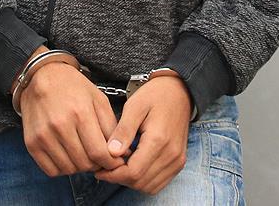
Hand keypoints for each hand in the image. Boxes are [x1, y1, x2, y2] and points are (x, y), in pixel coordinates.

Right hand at [20, 49, 124, 176]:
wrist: (42, 76)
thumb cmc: (73, 87)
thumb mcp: (98, 99)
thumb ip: (111, 127)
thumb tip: (120, 154)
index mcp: (80, 113)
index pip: (99, 153)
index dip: (111, 163)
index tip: (114, 162)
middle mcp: (60, 125)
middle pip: (84, 163)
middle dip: (96, 164)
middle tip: (98, 156)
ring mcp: (43, 135)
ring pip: (69, 169)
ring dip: (79, 167)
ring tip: (82, 153)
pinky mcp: (31, 143)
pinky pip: (51, 170)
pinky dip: (62, 168)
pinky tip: (67, 155)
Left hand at [95, 76, 191, 194]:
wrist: (178, 92)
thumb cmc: (154, 96)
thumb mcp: (134, 107)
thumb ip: (123, 130)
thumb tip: (111, 152)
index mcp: (159, 140)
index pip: (133, 172)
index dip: (113, 175)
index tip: (99, 169)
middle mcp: (171, 154)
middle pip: (140, 182)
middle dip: (119, 179)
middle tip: (104, 169)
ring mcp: (177, 160)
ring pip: (149, 187)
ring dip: (131, 182)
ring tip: (117, 167)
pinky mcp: (178, 162)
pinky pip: (159, 183)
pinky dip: (143, 181)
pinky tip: (132, 167)